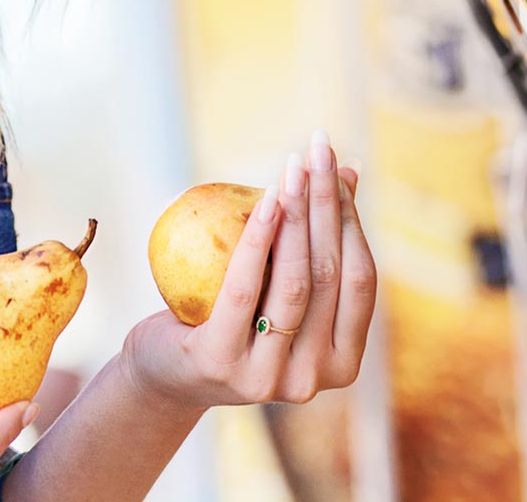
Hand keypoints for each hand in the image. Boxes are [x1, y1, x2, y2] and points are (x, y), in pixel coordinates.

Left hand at [119, 133, 376, 409]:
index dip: (352, 219)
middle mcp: (312, 379)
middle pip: (328, 275)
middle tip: (318, 148)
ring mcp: (268, 379)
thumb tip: (349, 171)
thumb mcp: (277, 285)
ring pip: (294, 283)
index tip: (340, 166)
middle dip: (326, 203)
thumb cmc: (230, 320)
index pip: (361, 280)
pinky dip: (257, 238)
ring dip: (297, 215)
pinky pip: (244, 289)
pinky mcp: (221, 364)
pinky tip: (265, 199)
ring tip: (292, 166)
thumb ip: (313, 243)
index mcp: (343, 362)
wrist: (165, 371)